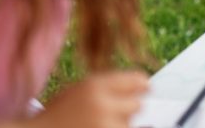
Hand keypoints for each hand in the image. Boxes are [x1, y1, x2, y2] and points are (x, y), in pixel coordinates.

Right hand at [32, 70, 147, 127]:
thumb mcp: (81, 90)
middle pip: (138, 105)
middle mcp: (102, 105)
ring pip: (130, 125)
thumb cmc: (58, 114)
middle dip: (129, 109)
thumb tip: (146, 86)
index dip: (143, 86)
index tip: (145, 90)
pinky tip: (99, 127)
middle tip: (111, 114)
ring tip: (97, 125)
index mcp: (95, 85)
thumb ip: (110, 86)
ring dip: (120, 125)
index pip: (138, 80)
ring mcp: (104, 126)